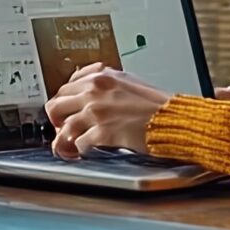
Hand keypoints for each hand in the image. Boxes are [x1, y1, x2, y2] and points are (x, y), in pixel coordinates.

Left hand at [45, 64, 171, 157]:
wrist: (173, 119)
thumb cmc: (158, 104)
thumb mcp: (129, 82)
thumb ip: (106, 85)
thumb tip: (90, 93)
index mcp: (101, 77)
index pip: (66, 87)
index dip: (64, 103)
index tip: (66, 112)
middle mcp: (95, 91)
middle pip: (56, 105)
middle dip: (57, 121)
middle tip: (63, 130)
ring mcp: (97, 112)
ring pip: (63, 127)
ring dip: (64, 140)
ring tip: (70, 148)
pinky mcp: (103, 132)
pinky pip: (78, 144)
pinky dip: (81, 150)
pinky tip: (87, 152)